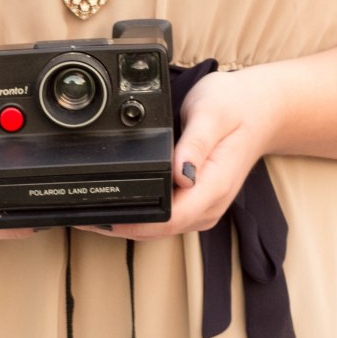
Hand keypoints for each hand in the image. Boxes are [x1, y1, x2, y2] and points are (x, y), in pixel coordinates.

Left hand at [76, 67, 273, 239]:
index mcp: (212, 188)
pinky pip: (163, 217)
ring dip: (124, 222)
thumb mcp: (212, 113)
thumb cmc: (235, 106)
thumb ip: (195, 143)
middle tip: (76, 210)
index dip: (128, 223)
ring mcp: (202, 207)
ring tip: (87, 207)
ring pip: (156, 229)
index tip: (96, 215)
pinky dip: (138, 213)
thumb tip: (179, 173)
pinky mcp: (196, 202)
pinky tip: (117, 202)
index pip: (166, 220)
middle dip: (116, 225)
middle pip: (155, 231)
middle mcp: (207, 206)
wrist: (260, 109)